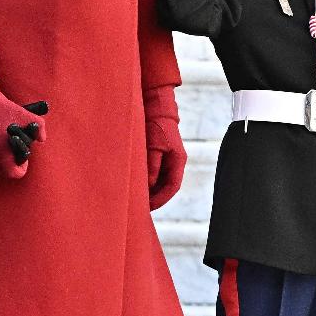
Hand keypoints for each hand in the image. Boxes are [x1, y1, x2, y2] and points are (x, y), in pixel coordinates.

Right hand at [0, 63, 45, 178]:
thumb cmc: (3, 109)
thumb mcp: (28, 116)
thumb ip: (40, 129)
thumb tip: (41, 140)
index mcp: (2, 155)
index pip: (16, 173)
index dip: (22, 165)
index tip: (22, 155)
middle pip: (4, 172)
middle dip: (11, 163)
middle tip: (13, 150)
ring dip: (0, 160)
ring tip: (3, 146)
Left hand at [144, 86, 185, 209]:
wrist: (157, 106)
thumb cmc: (156, 125)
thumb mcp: (154, 146)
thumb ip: (152, 166)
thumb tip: (150, 185)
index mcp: (178, 160)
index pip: (173, 187)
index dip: (161, 199)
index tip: (148, 208)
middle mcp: (175, 162)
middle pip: (167, 187)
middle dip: (156, 198)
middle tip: (140, 208)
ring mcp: (168, 159)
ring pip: (161, 181)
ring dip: (151, 191)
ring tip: (137, 199)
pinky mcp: (160, 155)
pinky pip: (156, 174)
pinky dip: (148, 182)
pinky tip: (137, 185)